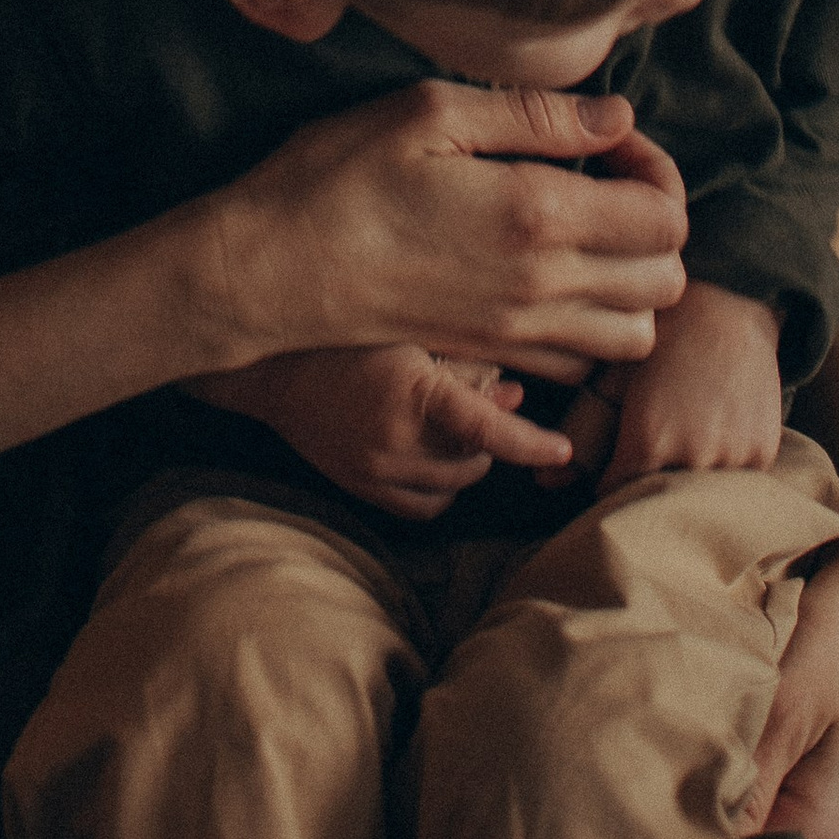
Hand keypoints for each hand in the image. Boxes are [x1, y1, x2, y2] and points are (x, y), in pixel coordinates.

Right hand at [185, 342, 578, 520]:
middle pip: (477, 459)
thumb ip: (467, 361)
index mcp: (409, 392)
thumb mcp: (413, 331)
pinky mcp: (361, 489)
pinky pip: (424, 506)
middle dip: (489, 434)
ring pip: (455, 485)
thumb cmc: (346, 333)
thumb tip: (516, 397)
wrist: (272, 368)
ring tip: (448, 420)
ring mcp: (374, 472)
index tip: (565, 452)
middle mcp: (392, 441)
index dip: (531, 442)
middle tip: (478, 398)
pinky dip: (440, 485)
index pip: (486, 430)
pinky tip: (432, 452)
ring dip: (466, 458)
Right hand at [212, 88, 688, 376]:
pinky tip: (549, 278)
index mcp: (538, 216)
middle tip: (605, 184)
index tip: (610, 142)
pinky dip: (590, 327)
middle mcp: (543, 287)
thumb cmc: (337, 178)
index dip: (656, 170)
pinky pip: (581, 363)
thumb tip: (617, 116)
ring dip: (631, 284)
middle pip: (666, 279)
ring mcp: (518, 332)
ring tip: (587, 235)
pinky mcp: (490, 355)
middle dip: (656, 227)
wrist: (270, 269)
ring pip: (636, 334)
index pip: (666, 216)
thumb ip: (535, 115)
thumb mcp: (429, 112)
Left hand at [596, 278, 785, 489]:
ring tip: (687, 435)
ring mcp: (731, 457)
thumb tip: (544, 481)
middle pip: (657, 496)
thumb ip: (583, 430)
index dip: (611, 476)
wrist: (727, 308)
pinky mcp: (762, 453)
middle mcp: (690, 457)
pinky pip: (737, 480)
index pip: (616, 491)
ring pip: (699, 493)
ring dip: (690, 476)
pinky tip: (718, 431)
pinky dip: (726, 466)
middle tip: (653, 446)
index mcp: (647, 442)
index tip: (615, 459)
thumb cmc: (661, 337)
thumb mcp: (613, 377)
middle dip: (648, 480)